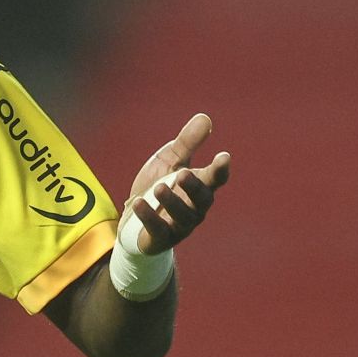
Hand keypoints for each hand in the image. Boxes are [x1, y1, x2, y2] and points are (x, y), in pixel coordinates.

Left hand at [123, 113, 230, 253]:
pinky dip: (148, 216)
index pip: (215, 178)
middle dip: (194, 187)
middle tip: (184, 173)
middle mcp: (195, 207)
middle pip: (202, 199)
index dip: (220, 169)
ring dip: (172, 201)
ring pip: (182, 216)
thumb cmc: (159, 186)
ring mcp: (179, 225)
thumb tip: (205, 117)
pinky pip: (157, 229)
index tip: (223, 156)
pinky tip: (137, 203)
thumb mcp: (170, 161)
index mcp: (200, 186)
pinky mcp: (160, 238)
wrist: (134, 221)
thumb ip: (187, 142)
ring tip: (159, 188)